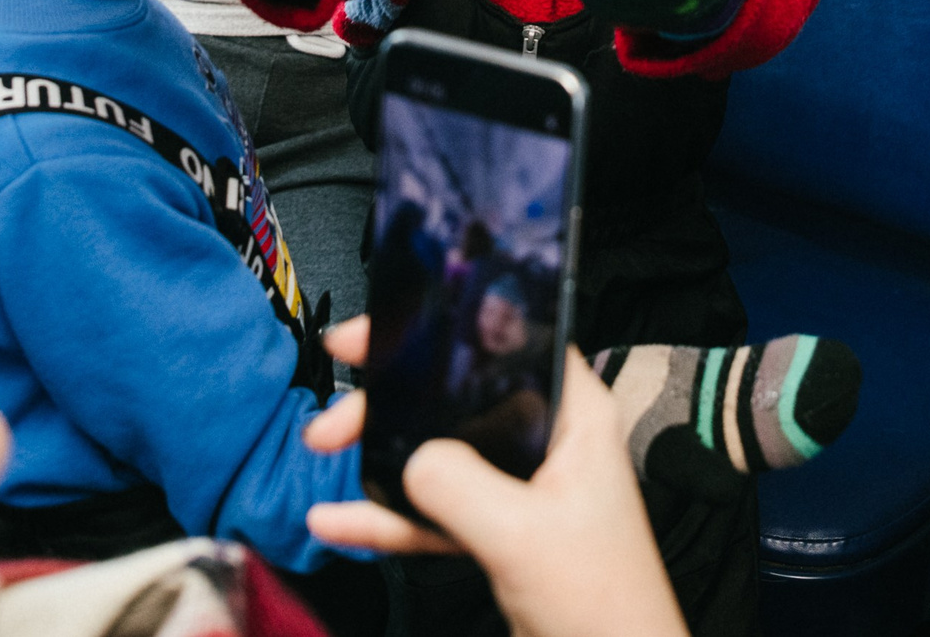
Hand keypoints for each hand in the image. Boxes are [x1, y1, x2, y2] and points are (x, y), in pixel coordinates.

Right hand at [305, 321, 688, 636]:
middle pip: (459, 395)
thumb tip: (409, 456)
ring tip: (324, 449)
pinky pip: (434, 510)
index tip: (380, 331)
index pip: (508, 342)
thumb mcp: (524, 534)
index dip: (444, 326)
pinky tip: (340, 519)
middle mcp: (549, 439)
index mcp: (575, 415)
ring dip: (381, 452)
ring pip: (440, 452)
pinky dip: (388, 515)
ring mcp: (521, 486)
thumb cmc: (606, 603)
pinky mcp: (499, 531)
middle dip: (393, 398)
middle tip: (338, 410)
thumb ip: (459, 486)